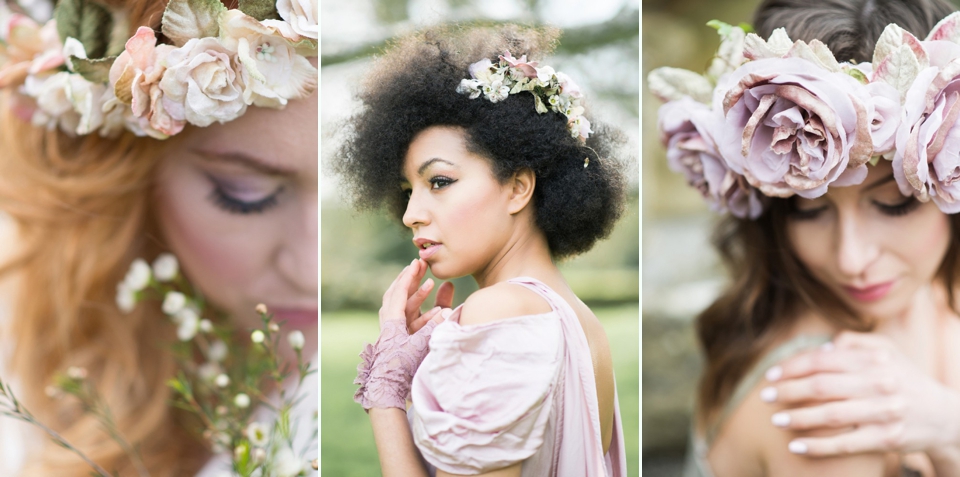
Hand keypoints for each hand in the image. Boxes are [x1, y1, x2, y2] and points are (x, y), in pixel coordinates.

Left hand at [354, 260, 453, 409]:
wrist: (387, 394)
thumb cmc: (401, 371)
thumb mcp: (420, 347)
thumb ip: (434, 328)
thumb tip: (448, 311)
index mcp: (390, 323)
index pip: (398, 294)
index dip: (408, 277)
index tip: (416, 263)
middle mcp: (390, 326)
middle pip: (397, 297)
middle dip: (409, 281)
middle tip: (419, 267)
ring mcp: (395, 335)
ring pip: (404, 309)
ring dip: (417, 297)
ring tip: (431, 285)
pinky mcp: (400, 344)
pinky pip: (410, 323)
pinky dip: (423, 314)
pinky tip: (437, 311)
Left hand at [761, 331, 959, 455]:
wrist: (945, 417)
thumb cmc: (905, 380)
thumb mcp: (887, 352)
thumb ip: (854, 343)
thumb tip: (821, 348)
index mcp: (874, 361)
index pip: (822, 361)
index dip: (792, 367)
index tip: (771, 375)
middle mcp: (879, 384)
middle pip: (822, 386)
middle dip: (788, 391)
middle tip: (765, 396)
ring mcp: (884, 412)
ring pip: (830, 415)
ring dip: (798, 418)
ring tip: (776, 419)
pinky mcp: (887, 439)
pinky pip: (845, 443)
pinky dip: (818, 446)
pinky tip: (796, 445)